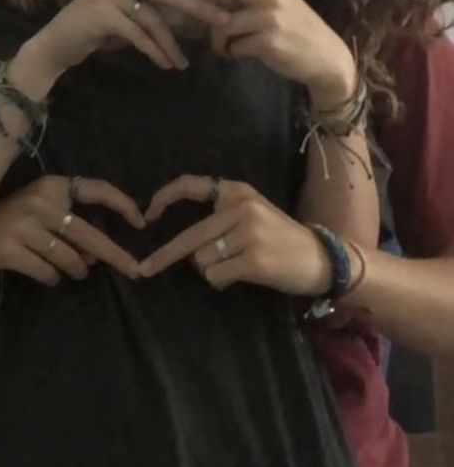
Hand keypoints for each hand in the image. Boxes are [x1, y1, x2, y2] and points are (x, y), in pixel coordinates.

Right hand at [0, 174, 144, 284]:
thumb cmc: (12, 217)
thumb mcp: (42, 209)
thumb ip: (69, 224)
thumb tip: (97, 255)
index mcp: (52, 185)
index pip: (95, 189)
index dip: (121, 204)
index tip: (141, 221)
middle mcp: (39, 202)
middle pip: (87, 234)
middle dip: (115, 255)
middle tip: (134, 270)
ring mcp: (22, 225)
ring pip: (68, 258)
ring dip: (77, 270)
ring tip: (76, 272)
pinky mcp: (8, 248)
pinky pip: (45, 271)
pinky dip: (51, 278)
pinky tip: (47, 276)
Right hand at [29, 0, 230, 76]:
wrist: (56, 46)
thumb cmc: (94, 30)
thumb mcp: (124, 14)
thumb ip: (149, 7)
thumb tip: (192, 11)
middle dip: (196, 6)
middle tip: (223, 21)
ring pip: (153, 17)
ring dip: (171, 43)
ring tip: (184, 62)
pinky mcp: (103, 15)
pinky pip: (138, 33)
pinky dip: (154, 50)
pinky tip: (165, 64)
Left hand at [139, 174, 331, 295]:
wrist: (322, 258)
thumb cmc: (281, 238)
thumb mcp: (252, 213)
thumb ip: (220, 217)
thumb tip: (180, 241)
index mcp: (237, 191)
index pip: (191, 186)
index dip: (165, 198)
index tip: (147, 215)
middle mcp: (240, 207)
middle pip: (190, 236)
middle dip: (164, 255)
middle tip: (144, 269)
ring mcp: (248, 233)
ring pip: (202, 260)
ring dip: (212, 269)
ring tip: (238, 265)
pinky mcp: (253, 259)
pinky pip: (215, 275)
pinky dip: (222, 281)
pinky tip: (243, 275)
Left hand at [185, 0, 355, 104]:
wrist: (323, 54)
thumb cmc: (291, 22)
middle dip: (204, 4)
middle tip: (209, 17)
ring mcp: (269, 14)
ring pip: (220, 23)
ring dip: (218, 38)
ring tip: (228, 43)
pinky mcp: (268, 40)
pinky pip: (232, 46)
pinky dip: (231, 52)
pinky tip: (242, 53)